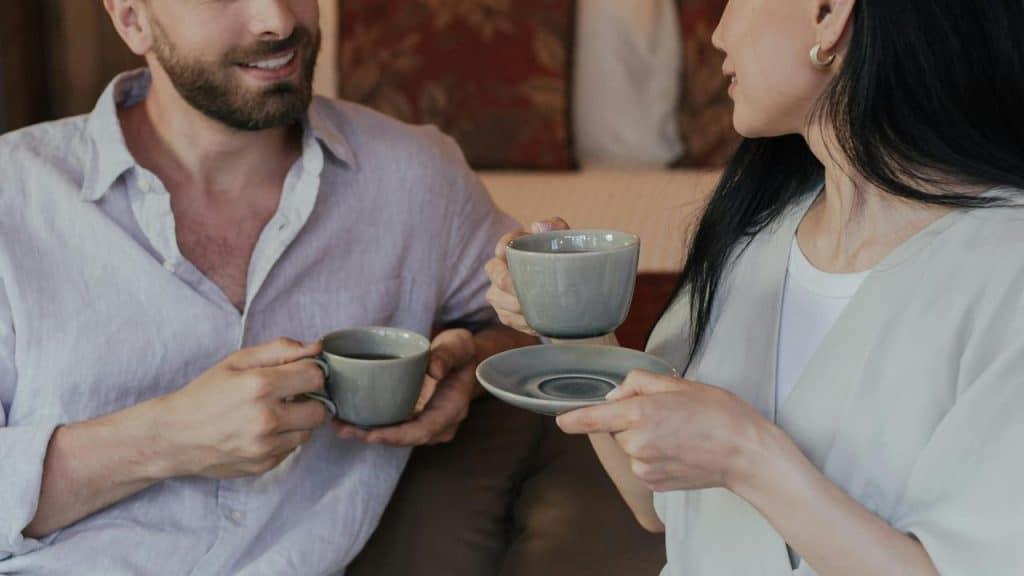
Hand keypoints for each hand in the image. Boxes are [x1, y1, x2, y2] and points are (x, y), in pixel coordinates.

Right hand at [154, 338, 329, 478]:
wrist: (174, 436)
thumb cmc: (204, 394)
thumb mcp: (237, 362)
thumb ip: (280, 350)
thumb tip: (315, 347)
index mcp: (260, 386)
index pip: (316, 376)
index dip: (310, 373)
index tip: (297, 374)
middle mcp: (267, 419)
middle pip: (321, 409)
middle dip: (310, 400)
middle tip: (290, 396)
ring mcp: (266, 446)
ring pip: (308, 432)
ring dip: (298, 422)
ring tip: (273, 413)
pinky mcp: (265, 465)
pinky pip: (292, 449)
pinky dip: (283, 439)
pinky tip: (262, 431)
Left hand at [332, 328, 477, 445]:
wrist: (465, 358)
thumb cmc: (461, 352)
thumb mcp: (458, 346)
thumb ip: (447, 355)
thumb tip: (435, 369)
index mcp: (451, 410)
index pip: (423, 431)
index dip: (397, 436)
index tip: (372, 434)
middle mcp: (440, 424)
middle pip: (405, 438)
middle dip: (373, 436)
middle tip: (343, 429)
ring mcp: (427, 423)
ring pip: (397, 435)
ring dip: (368, 433)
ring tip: (340, 426)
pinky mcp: (415, 417)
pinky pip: (394, 426)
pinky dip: (373, 425)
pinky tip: (350, 419)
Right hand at [484, 217, 570, 335]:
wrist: (574, 300)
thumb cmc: (566, 266)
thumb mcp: (567, 245)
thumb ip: (557, 228)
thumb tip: (538, 225)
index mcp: (516, 248)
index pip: (505, 243)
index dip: (503, 247)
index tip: (506, 253)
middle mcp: (502, 268)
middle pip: (495, 273)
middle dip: (506, 282)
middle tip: (523, 291)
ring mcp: (500, 292)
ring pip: (499, 299)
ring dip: (518, 305)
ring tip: (537, 308)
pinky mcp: (505, 313)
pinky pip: (509, 318)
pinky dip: (524, 321)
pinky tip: (538, 320)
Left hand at [555, 370, 772, 492]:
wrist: (745, 453)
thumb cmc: (718, 414)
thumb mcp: (678, 384)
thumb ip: (639, 382)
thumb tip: (615, 395)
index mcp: (640, 413)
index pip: (593, 418)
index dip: (574, 419)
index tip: (561, 420)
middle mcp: (636, 443)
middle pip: (615, 429)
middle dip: (630, 420)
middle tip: (666, 414)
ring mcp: (644, 467)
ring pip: (630, 448)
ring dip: (643, 439)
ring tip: (678, 434)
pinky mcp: (654, 484)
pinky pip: (643, 464)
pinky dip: (654, 457)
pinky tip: (679, 451)